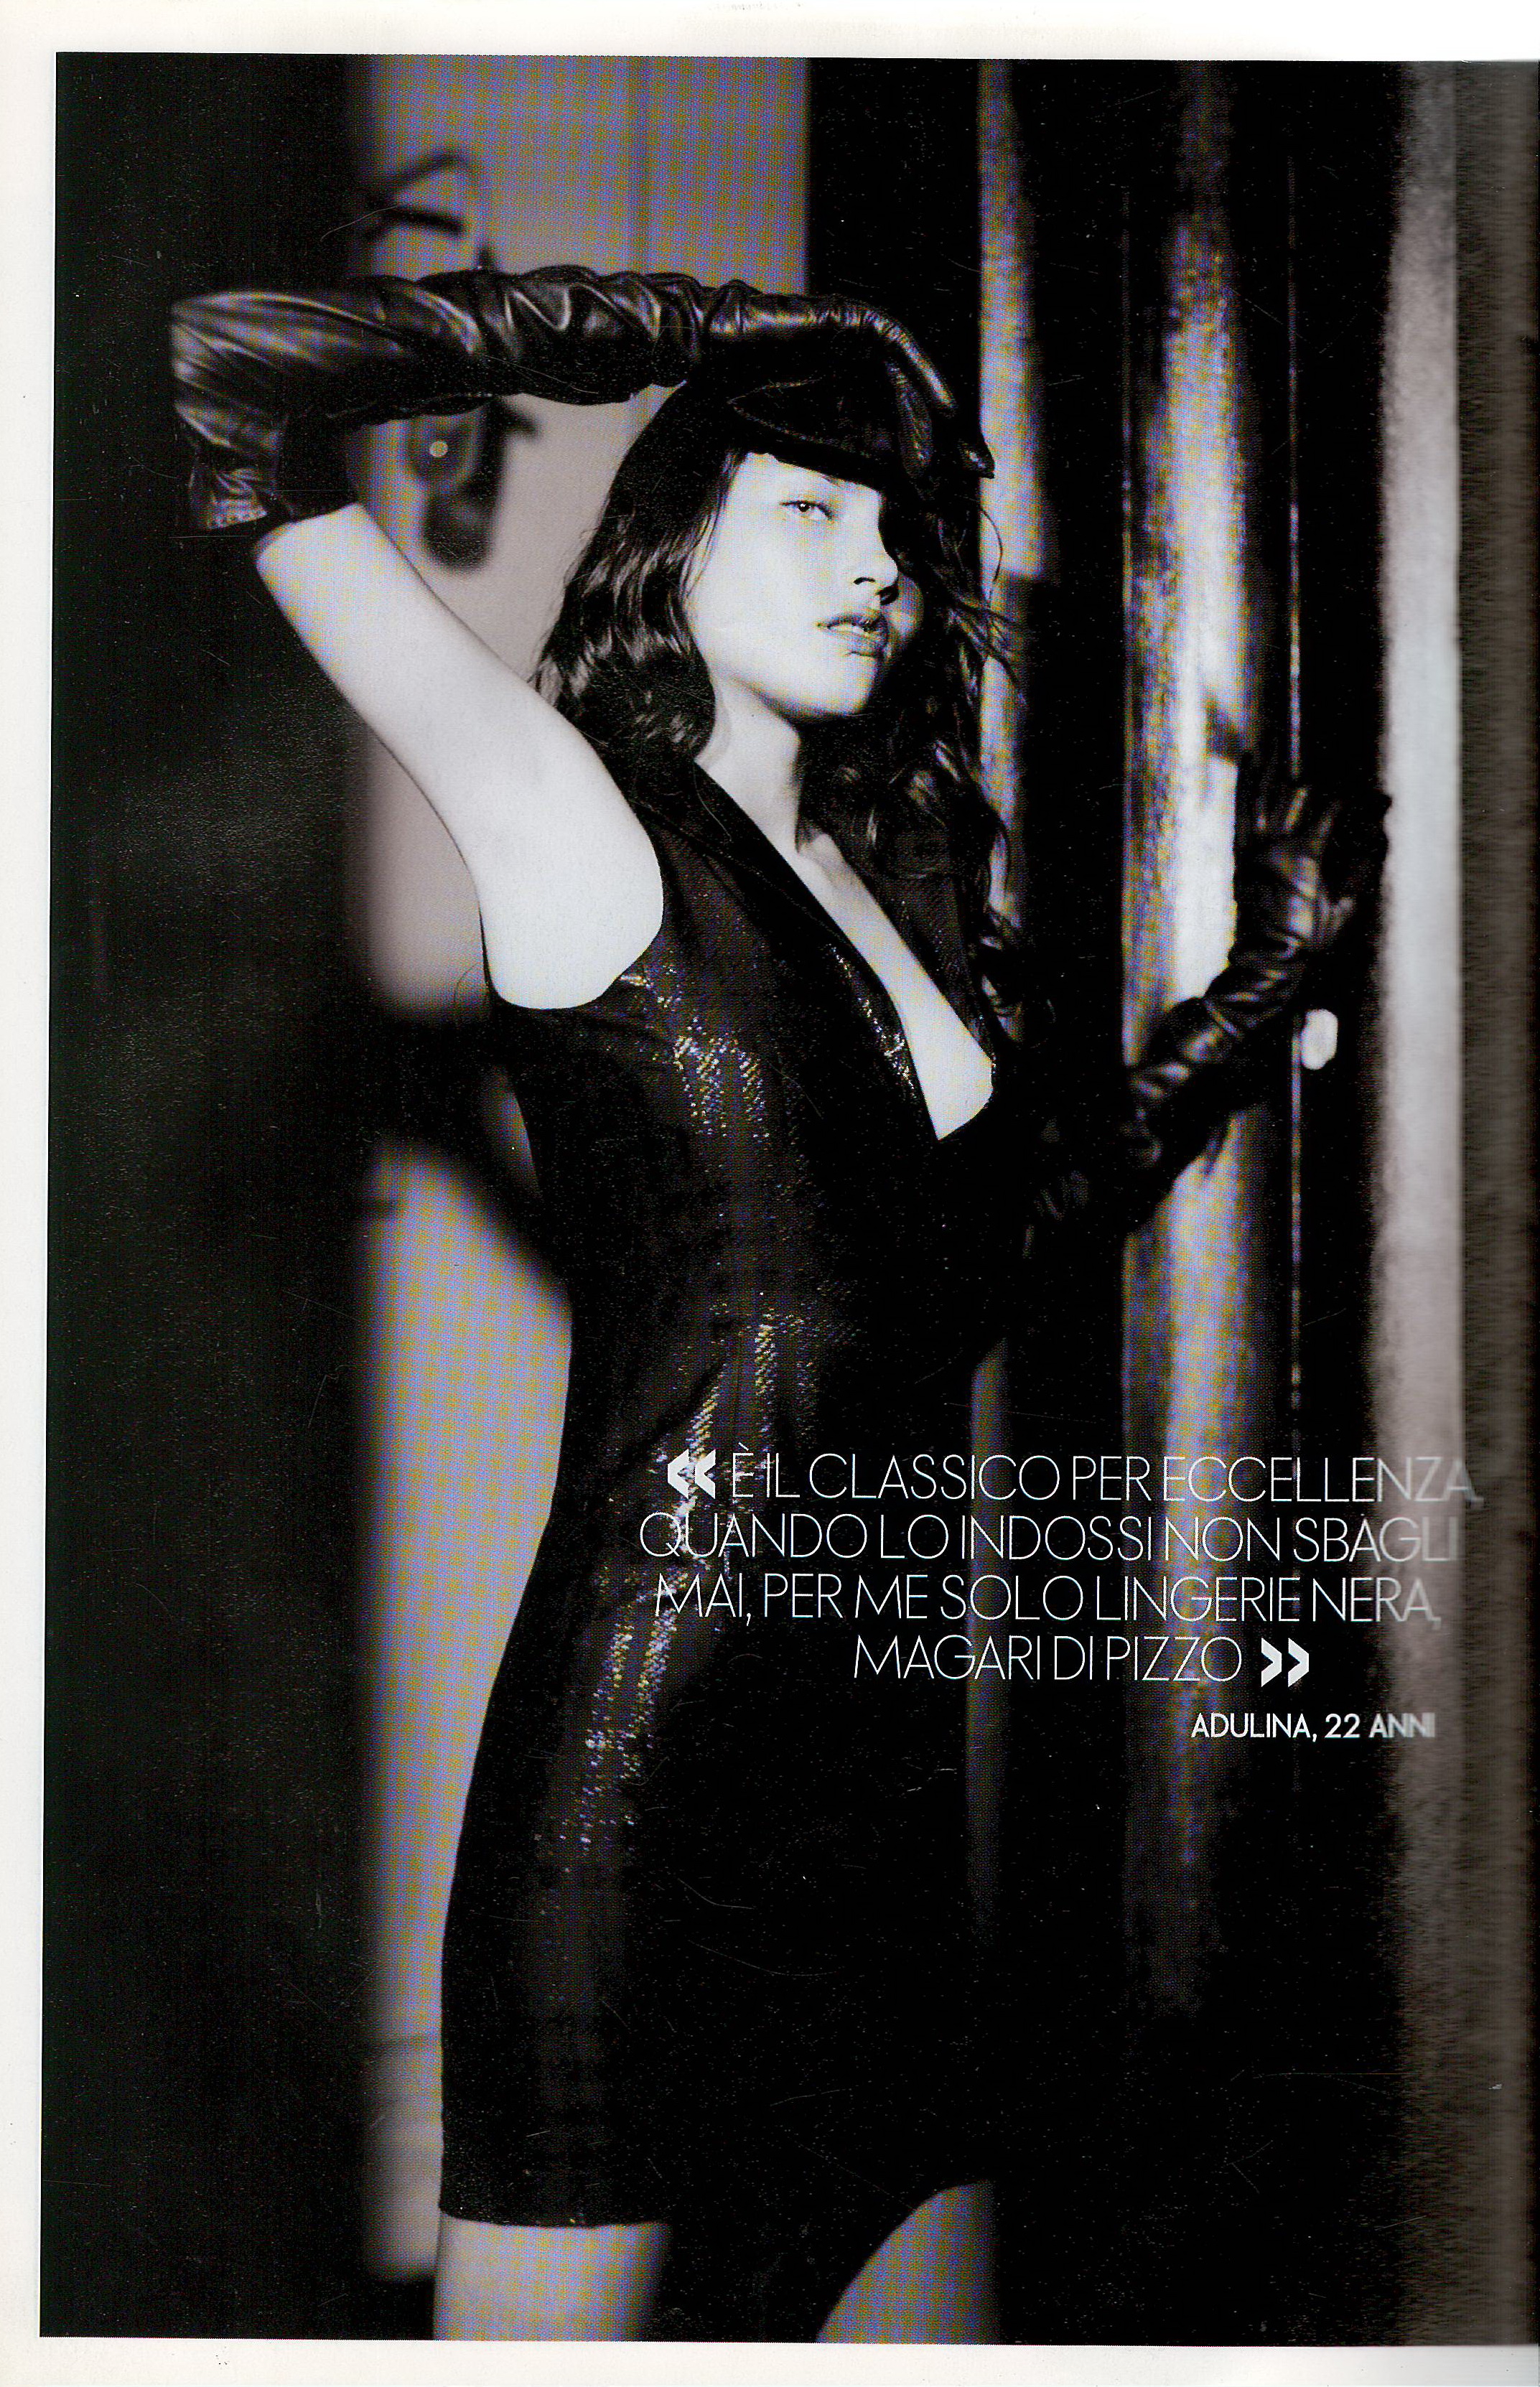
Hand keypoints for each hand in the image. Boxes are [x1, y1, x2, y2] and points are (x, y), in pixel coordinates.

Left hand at [1233, 752, 1389, 978]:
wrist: (1266, 958)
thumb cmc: (1309, 939)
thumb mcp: (1345, 906)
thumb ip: (1363, 868)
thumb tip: (1381, 834)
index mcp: (1303, 857)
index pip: (1333, 810)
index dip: (1359, 799)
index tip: (1377, 795)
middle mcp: (1275, 845)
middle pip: (1300, 795)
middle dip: (1324, 780)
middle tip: (1339, 762)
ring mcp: (1255, 847)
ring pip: (1268, 794)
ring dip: (1279, 766)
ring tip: (1284, 739)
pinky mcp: (1241, 852)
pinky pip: (1244, 810)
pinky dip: (1248, 784)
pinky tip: (1252, 761)